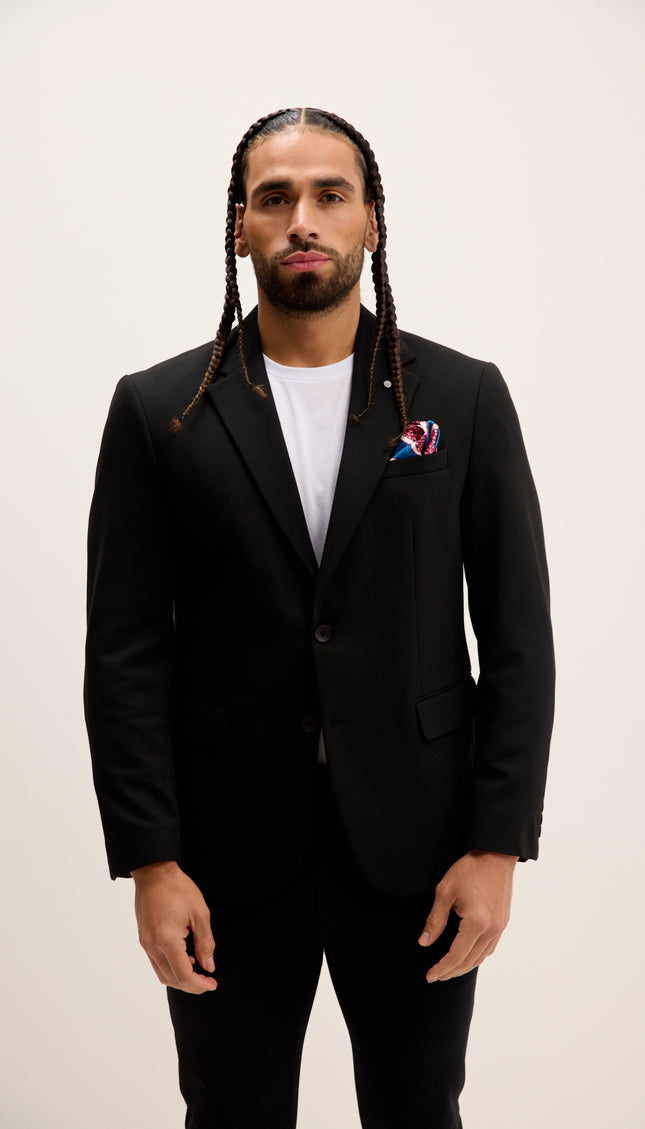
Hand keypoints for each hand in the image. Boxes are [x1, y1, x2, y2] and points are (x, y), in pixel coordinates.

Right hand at [131, 860, 216, 993]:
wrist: (154, 873)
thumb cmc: (177, 888)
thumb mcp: (200, 913)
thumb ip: (205, 943)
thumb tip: (209, 966)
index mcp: (167, 941)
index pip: (183, 976)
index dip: (199, 985)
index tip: (212, 984)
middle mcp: (153, 946)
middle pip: (171, 979)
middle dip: (191, 985)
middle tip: (207, 980)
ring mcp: (146, 943)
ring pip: (162, 974)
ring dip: (180, 978)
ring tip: (197, 968)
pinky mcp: (144, 938)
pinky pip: (156, 962)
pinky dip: (170, 967)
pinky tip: (184, 956)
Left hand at [418, 850, 517, 981]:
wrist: (495, 856)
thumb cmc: (469, 870)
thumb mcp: (445, 892)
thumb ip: (435, 920)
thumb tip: (424, 942)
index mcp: (476, 923)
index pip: (456, 956)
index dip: (441, 968)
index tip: (429, 976)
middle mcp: (491, 930)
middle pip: (470, 961)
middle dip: (451, 971)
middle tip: (436, 976)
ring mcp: (500, 927)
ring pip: (481, 957)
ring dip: (465, 966)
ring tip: (449, 969)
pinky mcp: (503, 922)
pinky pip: (490, 948)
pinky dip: (477, 956)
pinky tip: (467, 955)